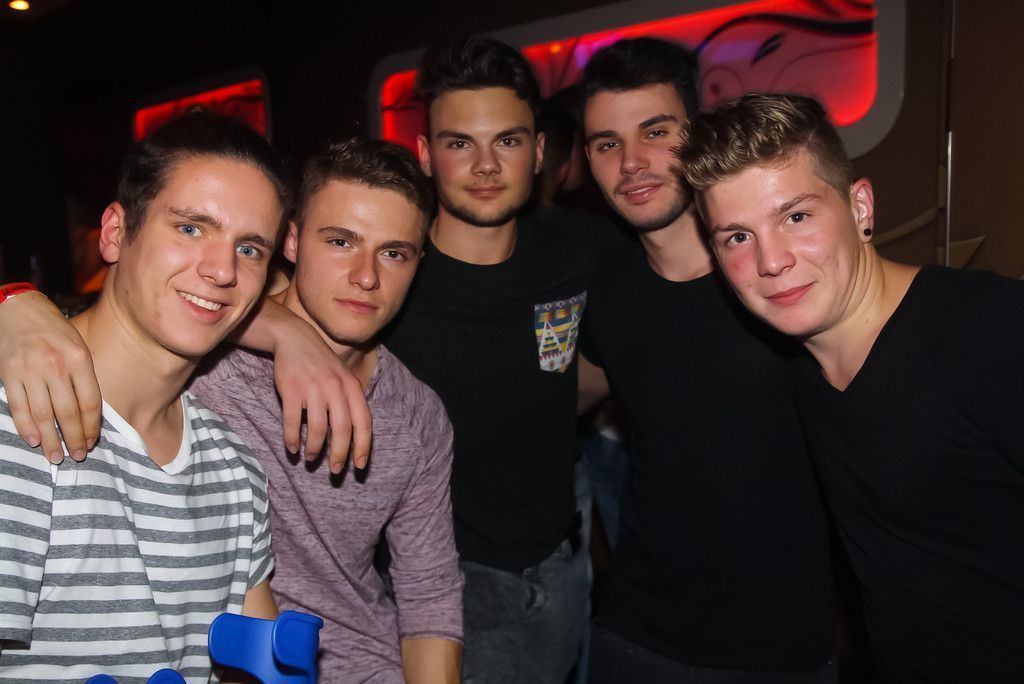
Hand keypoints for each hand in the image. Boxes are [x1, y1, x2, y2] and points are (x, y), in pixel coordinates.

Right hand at [0, 291, 100, 461]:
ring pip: (43, 415)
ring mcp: (30, 370)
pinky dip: (25, 427)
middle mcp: (56, 366)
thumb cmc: (54, 331)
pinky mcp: (8, 373)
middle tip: (77, 456)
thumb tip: (88, 415)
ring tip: (56, 456)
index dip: (92, 427)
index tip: (92, 442)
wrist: (19, 308)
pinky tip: (33, 440)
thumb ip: (83, 378)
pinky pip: (18, 407)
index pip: (90, 402)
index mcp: (79, 359)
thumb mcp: (78, 347)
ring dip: (50, 440)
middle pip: (68, 413)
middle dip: (74, 439)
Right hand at [271, 316, 371, 471]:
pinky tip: (292, 448)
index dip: (363, 447)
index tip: (359, 467)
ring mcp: (313, 389)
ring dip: (315, 450)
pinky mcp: (291, 390)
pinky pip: (293, 422)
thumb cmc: (321, 364)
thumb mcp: (343, 378)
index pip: (364, 423)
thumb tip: (356, 437)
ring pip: (318, 429)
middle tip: (335, 471)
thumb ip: (351, 402)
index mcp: (352, 387)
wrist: (294, 338)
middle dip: (340, 455)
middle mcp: (335, 388)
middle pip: (343, 430)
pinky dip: (293, 439)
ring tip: (311, 459)